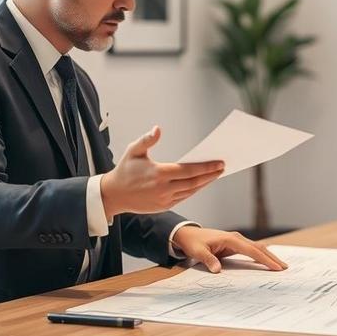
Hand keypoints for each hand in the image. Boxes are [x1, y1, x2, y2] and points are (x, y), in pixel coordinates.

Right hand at [100, 126, 224, 217]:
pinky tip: (201, 183)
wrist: (114, 195)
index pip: (189, 171)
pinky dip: (194, 190)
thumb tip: (158, 129)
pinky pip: (184, 197)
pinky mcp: (164, 206)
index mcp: (158, 174)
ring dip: (205, 183)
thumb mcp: (133, 151)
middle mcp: (163, 189)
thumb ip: (147, 139)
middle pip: (194, 182)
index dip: (206, 167)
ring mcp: (164, 199)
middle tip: (222, 168)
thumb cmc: (124, 170)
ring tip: (215, 174)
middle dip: (210, 175)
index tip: (219, 163)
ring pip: (191, 191)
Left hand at [171, 226, 288, 273]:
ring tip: (280, 266)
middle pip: (258, 248)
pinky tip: (267, 262)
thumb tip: (217, 270)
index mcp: (230, 239)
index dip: (264, 259)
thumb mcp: (198, 252)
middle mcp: (236, 238)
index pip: (251, 250)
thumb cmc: (193, 243)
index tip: (276, 267)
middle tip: (285, 268)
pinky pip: (251, 251)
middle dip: (272, 257)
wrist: (187, 234)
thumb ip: (208, 260)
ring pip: (256, 248)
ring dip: (268, 256)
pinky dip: (260, 256)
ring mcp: (236, 241)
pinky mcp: (234, 245)